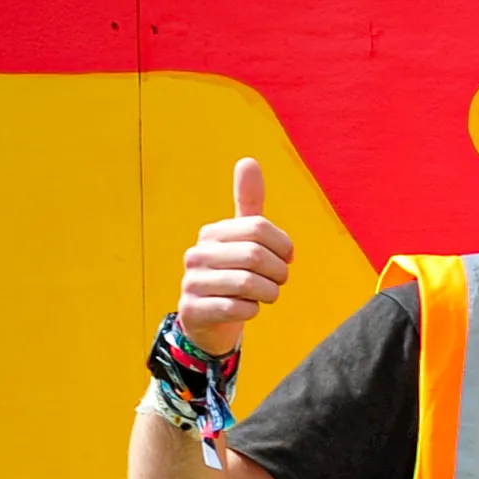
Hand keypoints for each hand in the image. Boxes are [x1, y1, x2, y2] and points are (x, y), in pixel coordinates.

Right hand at [178, 158, 292, 356]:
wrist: (209, 318)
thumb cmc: (234, 273)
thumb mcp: (243, 238)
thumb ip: (248, 203)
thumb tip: (248, 160)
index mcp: (212, 233)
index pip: (260, 228)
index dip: (284, 245)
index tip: (287, 257)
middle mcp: (197, 254)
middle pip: (256, 256)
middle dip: (279, 273)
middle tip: (279, 281)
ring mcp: (192, 282)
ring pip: (249, 284)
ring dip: (269, 293)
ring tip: (266, 295)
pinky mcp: (194, 309)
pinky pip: (237, 308)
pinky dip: (253, 311)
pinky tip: (248, 308)